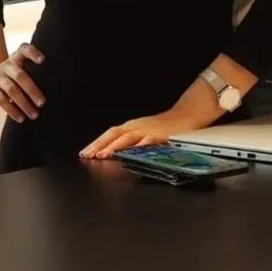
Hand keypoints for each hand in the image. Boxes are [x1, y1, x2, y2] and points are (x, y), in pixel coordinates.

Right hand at [0, 43, 45, 122]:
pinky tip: (21, 118)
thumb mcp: (22, 66)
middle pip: (20, 76)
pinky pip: (1, 101)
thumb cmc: (14, 74)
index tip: (43, 60)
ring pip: (12, 90)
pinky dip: (12, 110)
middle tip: (43, 103)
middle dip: (32, 91)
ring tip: (35, 114)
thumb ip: (36, 69)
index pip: (25, 50)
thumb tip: (62, 84)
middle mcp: (7, 65)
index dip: (33, 53)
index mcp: (17, 57)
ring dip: (24, 104)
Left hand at [80, 109, 209, 159]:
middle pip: (114, 134)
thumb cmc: (166, 126)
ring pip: (127, 137)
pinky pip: (147, 141)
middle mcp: (137, 126)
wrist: (187, 115)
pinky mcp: (160, 134)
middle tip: (88, 155)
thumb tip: (113, 151)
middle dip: (100, 144)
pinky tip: (130, 153)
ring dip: (114, 146)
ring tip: (103, 155)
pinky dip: (137, 146)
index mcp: (132, 126)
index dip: (97, 142)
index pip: (110, 133)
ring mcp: (148, 129)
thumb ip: (131, 140)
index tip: (84, 152)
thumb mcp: (145, 131)